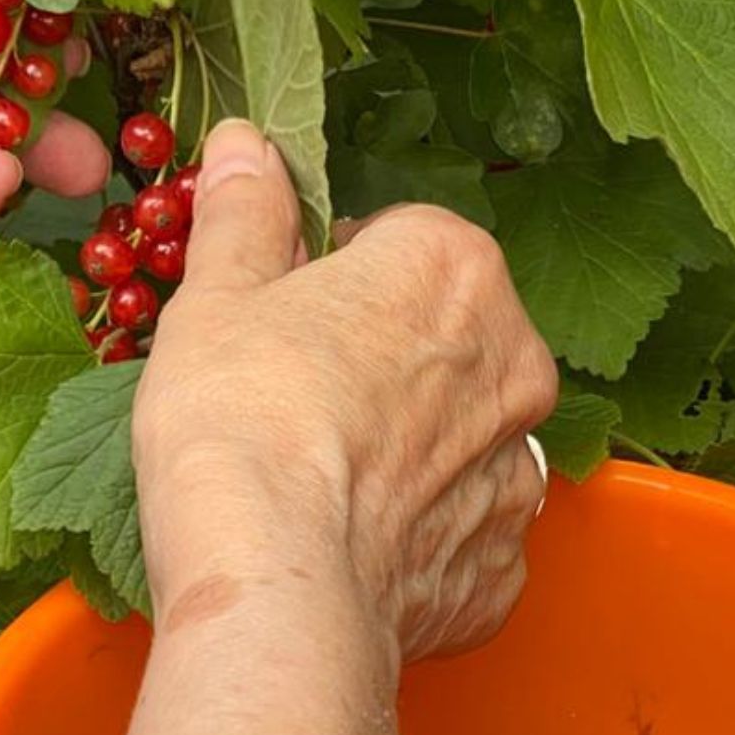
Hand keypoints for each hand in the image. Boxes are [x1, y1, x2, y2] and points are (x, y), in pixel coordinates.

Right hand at [134, 119, 554, 661]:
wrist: (274, 591)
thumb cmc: (241, 421)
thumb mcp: (219, 294)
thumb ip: (245, 212)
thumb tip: (245, 143)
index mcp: (453, 269)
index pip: (399, 238)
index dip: (331, 271)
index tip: (281, 311)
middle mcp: (513, 361)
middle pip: (442, 332)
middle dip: (380, 351)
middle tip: (289, 391)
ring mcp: (516, 473)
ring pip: (458, 434)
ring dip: (406, 444)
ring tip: (317, 478)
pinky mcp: (499, 569)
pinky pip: (458, 531)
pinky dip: (414, 534)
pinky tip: (346, 545)